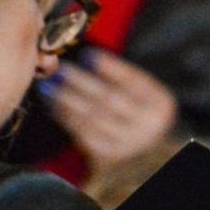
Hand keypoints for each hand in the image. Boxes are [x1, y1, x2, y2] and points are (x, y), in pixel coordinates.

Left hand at [44, 48, 180, 171]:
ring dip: (66, 99)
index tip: (88, 54)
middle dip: (82, 82)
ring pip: (92, 117)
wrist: (143, 150)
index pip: (134, 81)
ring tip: (50, 86)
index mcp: (159, 104)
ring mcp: (127, 142)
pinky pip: (82, 133)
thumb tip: (85, 57)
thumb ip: (118, 77)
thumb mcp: (140, 93)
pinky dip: (65, 117)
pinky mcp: (107, 155)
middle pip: (110, 99)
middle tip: (61, 69)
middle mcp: (147, 125)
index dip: (111, 67)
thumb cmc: (136, 111)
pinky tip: (54, 105)